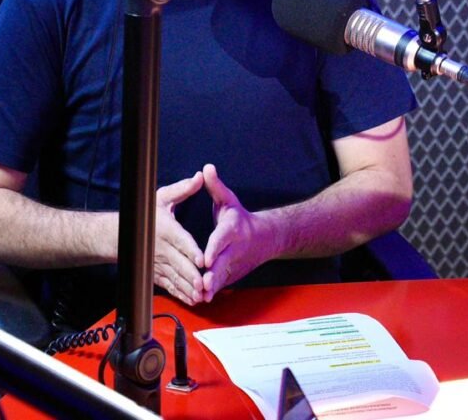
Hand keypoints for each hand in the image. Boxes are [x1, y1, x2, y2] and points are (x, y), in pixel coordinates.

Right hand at [154, 171, 205, 304]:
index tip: (201, 259)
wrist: (118, 235)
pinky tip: (191, 300)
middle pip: (179, 264)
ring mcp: (158, 263)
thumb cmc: (144, 214)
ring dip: (187, 288)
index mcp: (166, 229)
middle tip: (204, 285)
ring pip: (175, 278)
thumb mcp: (162, 198)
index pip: (181, 241)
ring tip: (200, 296)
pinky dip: (180, 294)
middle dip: (191, 276)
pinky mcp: (156, 273)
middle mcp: (162, 248)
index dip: (190, 250)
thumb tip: (199, 177)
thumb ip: (182, 189)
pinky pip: (169, 286)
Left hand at [201, 164, 275, 301]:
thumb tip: (206, 168)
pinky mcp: (233, 274)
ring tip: (201, 296)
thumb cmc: (241, 218)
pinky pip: (222, 284)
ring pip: (223, 277)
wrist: (266, 238)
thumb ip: (216, 186)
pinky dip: (213, 292)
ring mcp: (235, 263)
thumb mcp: (229, 200)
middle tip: (204, 284)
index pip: (222, 239)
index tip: (206, 259)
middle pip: (224, 263)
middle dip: (214, 274)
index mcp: (233, 229)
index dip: (214, 249)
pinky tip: (200, 300)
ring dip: (213, 287)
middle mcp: (235, 248)